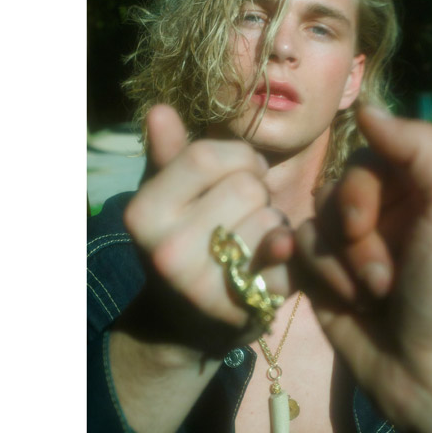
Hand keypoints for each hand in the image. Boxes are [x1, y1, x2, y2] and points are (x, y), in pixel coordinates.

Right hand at [123, 105, 293, 357]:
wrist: (188, 322)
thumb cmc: (182, 241)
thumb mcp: (167, 197)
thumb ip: (168, 155)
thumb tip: (160, 110)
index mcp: (144, 214)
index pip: (208, 156)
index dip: (239, 157)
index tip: (242, 171)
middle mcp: (168, 253)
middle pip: (248, 187)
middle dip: (256, 193)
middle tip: (243, 213)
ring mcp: (206, 286)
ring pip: (272, 222)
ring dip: (272, 224)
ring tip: (251, 239)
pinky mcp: (244, 308)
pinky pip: (288, 257)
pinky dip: (287, 252)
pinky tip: (269, 259)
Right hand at [295, 104, 431, 432]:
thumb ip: (418, 146)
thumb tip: (365, 105)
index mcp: (419, 191)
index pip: (368, 156)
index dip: (358, 187)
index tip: (365, 221)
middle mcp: (385, 212)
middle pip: (336, 188)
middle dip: (352, 233)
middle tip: (380, 275)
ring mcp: (353, 246)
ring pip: (314, 220)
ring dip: (337, 261)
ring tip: (371, 296)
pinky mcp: (325, 277)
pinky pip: (299, 251)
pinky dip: (319, 274)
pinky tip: (346, 302)